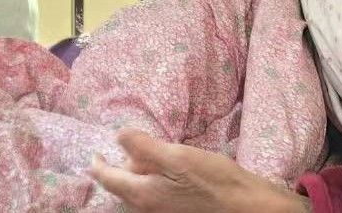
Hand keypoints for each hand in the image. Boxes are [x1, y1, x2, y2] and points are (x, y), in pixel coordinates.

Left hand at [91, 128, 310, 212]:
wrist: (248, 209)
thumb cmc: (214, 182)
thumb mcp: (178, 157)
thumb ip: (144, 147)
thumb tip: (117, 136)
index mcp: (143, 196)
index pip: (109, 180)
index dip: (98, 166)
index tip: (94, 155)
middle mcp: (149, 211)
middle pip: (126, 187)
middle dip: (127, 168)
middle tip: (140, 146)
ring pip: (142, 192)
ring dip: (144, 174)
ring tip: (160, 155)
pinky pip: (157, 197)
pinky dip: (157, 182)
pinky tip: (176, 171)